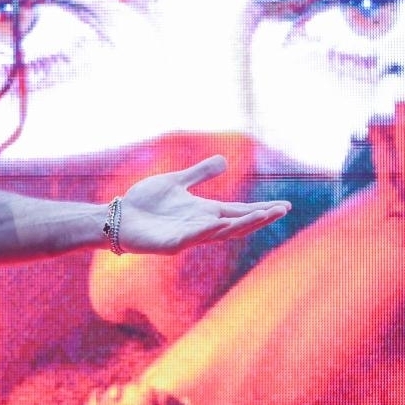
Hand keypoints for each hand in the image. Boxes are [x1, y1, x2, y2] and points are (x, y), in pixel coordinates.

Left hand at [116, 155, 289, 254]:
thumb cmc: (145, 202)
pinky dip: (206, 231)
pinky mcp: (169, 244)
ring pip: (219, 233)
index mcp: (204, 212)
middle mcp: (200, 226)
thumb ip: (199, 173)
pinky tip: (219, 223)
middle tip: (281, 211)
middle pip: (236, 224)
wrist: (119, 216)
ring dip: (240, 225)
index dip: (262, 210)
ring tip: (261, 215)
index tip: (285, 206)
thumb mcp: (176, 182)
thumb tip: (224, 160)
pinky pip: (191, 238)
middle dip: (259, 218)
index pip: (240, 212)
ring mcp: (187, 236)